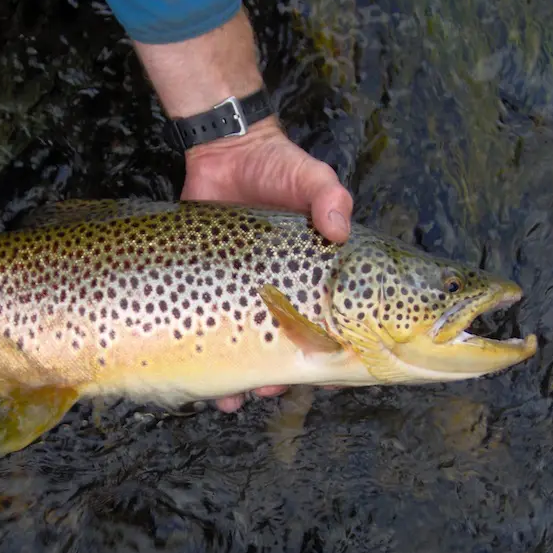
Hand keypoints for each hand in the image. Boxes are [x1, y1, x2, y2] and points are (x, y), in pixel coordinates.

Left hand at [181, 117, 352, 412]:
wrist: (222, 155)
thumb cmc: (276, 166)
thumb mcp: (309, 176)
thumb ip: (328, 196)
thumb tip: (338, 226)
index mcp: (317, 276)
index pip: (340, 325)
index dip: (342, 356)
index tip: (336, 376)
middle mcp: (285, 293)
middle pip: (294, 351)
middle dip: (288, 377)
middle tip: (276, 387)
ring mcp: (247, 296)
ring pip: (254, 356)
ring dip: (251, 384)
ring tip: (243, 397)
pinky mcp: (210, 292)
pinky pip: (214, 339)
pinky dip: (216, 373)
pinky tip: (215, 393)